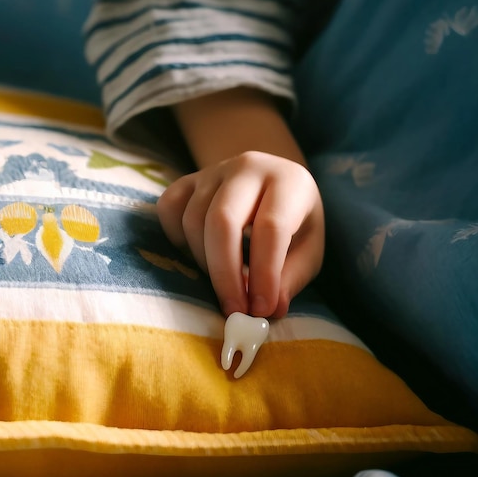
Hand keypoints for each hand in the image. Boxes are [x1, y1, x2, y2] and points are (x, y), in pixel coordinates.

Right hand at [157, 150, 323, 317]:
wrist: (271, 183)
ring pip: (192, 220)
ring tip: (225, 281)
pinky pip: (169, 210)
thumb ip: (292, 277)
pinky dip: (177, 240)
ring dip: (204, 263)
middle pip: (222, 220)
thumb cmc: (294, 221)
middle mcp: (248, 167)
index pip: (271, 228)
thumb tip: (270, 309)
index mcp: (289, 181)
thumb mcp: (308, 249)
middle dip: (224, 273)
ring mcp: (213, 171)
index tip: (260, 309)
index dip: (264, 273)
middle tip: (232, 309)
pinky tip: (198, 253)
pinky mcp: (187, 180)